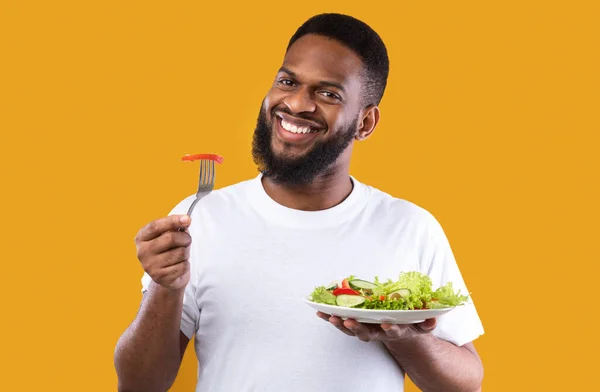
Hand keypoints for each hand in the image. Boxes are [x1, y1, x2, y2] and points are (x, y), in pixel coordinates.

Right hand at [135, 215, 191, 290]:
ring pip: (180, 253)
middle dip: (185, 238)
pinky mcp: (160, 277)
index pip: (155, 226)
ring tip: (180, 255)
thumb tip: (186, 221)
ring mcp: (150, 266)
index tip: (187, 219)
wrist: (166, 276)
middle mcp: (142, 252)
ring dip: (186, 253)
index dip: (172, 221)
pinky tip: (179, 265)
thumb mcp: (167, 236)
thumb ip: (174, 227)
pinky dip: (186, 264)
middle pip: (171, 238)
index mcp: (141, 237)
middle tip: (187, 240)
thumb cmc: (168, 250)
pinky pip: (183, 266)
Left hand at [316, 311, 436, 342]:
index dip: (390, 329)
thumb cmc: (409, 324)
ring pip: (351, 330)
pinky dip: (330, 318)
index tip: (387, 325)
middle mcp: (377, 332)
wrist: (397, 333)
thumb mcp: (421, 325)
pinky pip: (341, 322)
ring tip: (329, 317)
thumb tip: (433, 319)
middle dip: (356, 328)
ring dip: (340, 324)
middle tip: (348, 321)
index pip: (392, 331)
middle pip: (365, 333)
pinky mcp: (355, 325)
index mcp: (394, 330)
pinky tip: (319, 312)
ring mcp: (365, 330)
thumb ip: (427, 323)